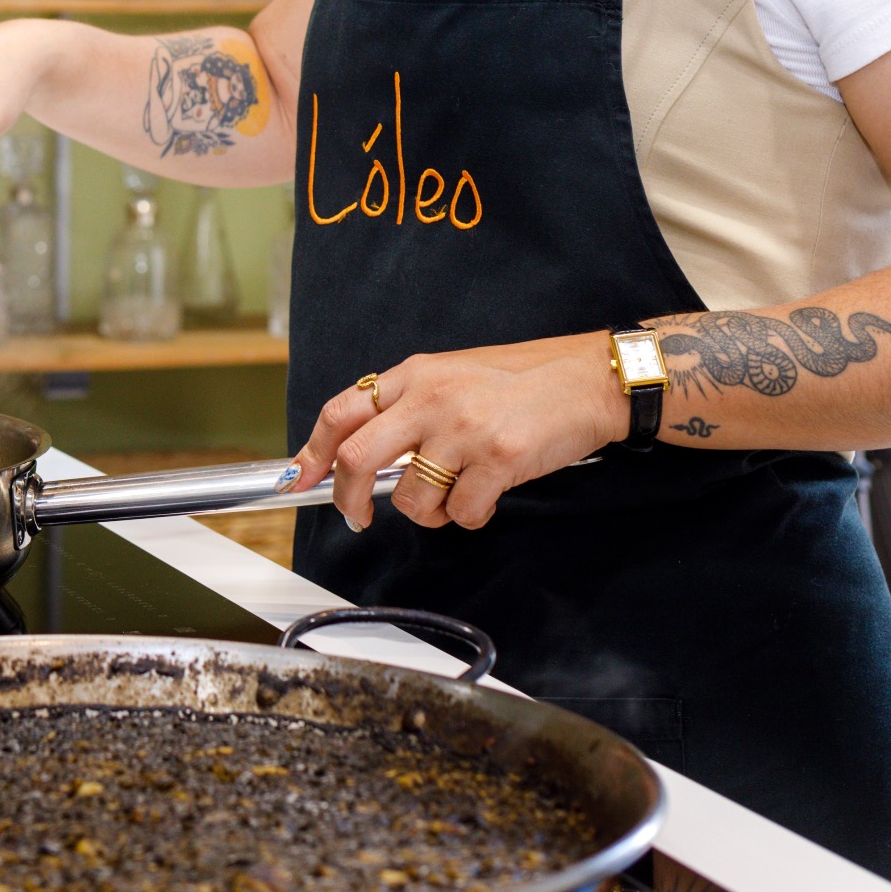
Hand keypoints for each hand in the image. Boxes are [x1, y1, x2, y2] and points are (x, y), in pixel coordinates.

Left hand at [288, 336, 628, 531]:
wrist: (589, 381)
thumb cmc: (524, 381)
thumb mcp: (454, 375)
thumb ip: (410, 405)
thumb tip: (367, 456)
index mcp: (416, 374)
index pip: (342, 412)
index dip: (313, 452)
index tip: (301, 479)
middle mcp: (432, 398)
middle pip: (357, 458)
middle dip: (347, 499)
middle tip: (357, 516)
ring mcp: (465, 430)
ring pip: (409, 498)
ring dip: (426, 513)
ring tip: (453, 497)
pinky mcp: (499, 460)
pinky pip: (459, 513)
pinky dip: (468, 517)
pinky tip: (488, 497)